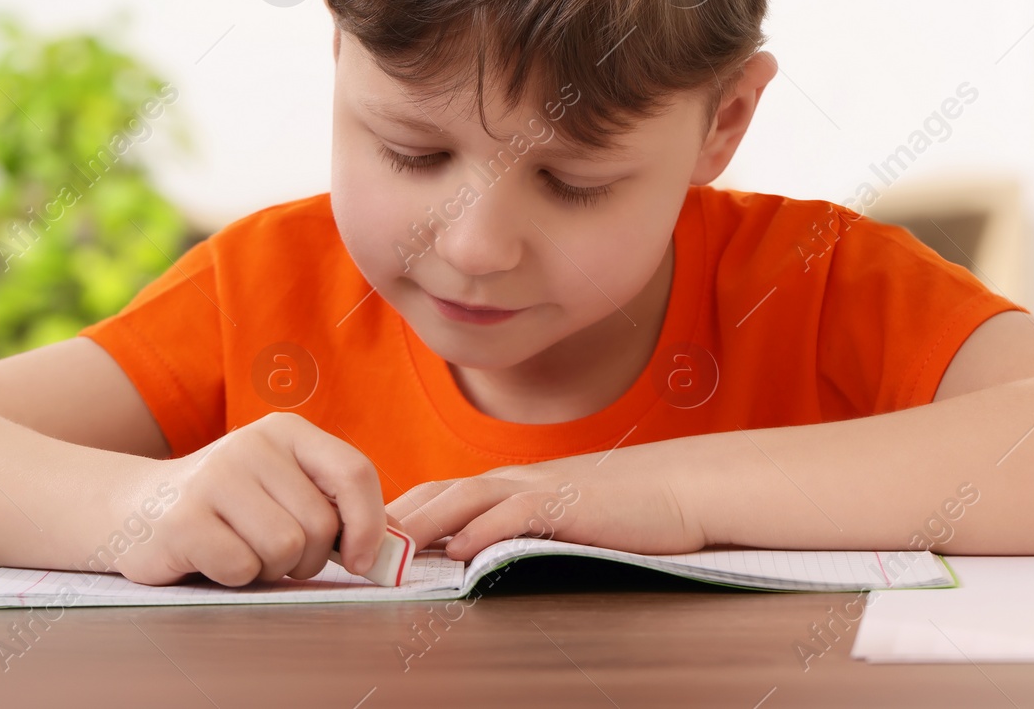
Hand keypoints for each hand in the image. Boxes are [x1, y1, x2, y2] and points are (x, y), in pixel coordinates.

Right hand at [108, 412, 395, 586]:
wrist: (137, 508)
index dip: (370, 524)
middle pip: (321, 524)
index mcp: (286, 431)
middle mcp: (251, 445)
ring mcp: (214, 479)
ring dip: (272, 568)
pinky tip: (214, 559)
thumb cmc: (231, 507)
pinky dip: (237, 577)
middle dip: (309, 558)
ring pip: (286, 549)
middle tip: (276, 553)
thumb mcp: (285, 487)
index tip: (362, 560)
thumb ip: (338, 508)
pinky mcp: (183, 520)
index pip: (355, 473)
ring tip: (244, 551)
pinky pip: (243, 568)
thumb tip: (395, 548)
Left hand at [386, 438, 710, 562]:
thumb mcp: (557, 518)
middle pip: (436, 492)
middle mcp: (514, 479)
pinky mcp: (566, 504)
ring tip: (387, 551)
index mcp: (508, 483)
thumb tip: (468, 555)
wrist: (681, 488)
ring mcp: (539, 488)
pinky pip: (515, 514)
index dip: (396, 514)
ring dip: (422, 525)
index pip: (436, 493)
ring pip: (464, 499)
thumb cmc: (622, 509)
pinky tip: (458, 550)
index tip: (359, 540)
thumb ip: (514, 530)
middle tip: (352, 548)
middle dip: (392, 520)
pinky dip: (482, 530)